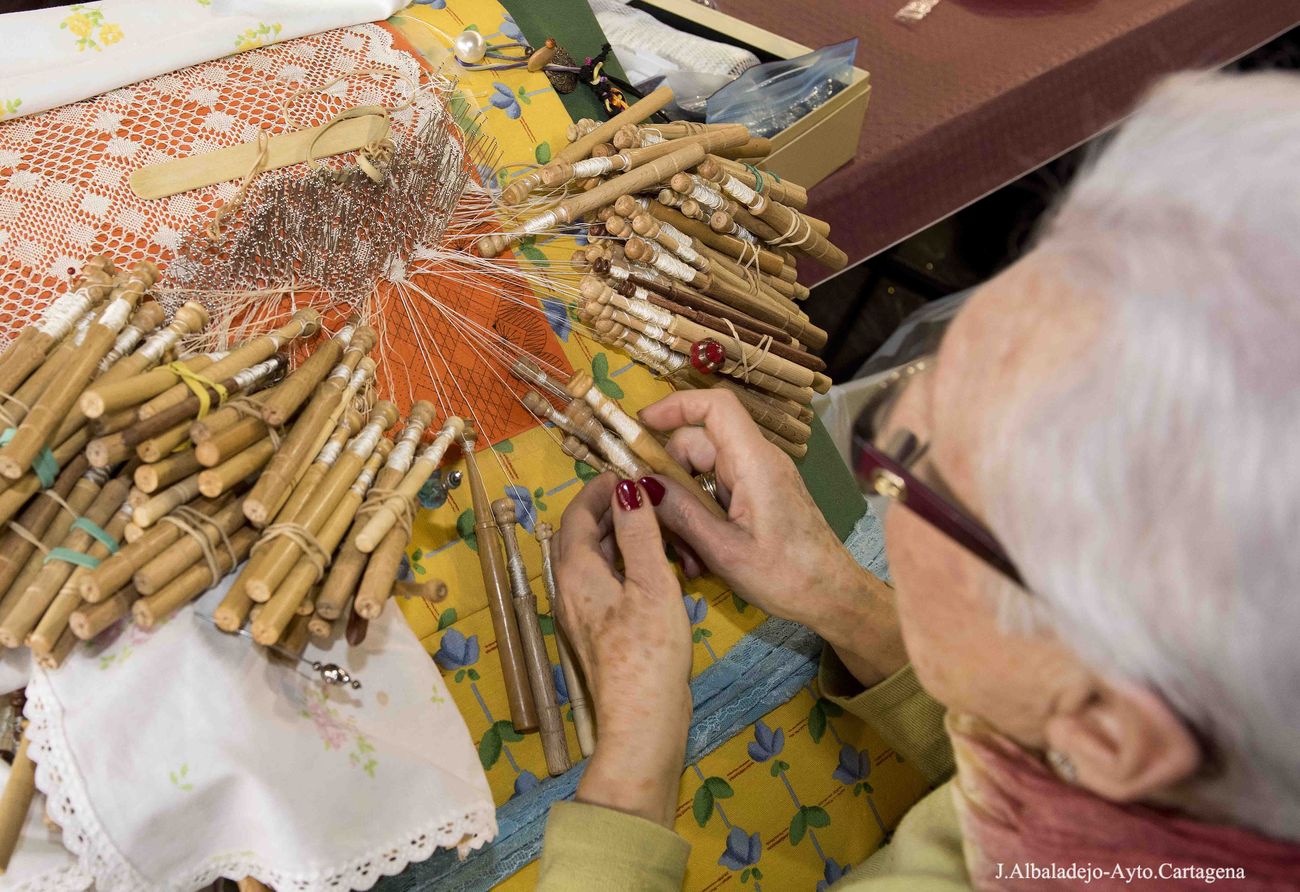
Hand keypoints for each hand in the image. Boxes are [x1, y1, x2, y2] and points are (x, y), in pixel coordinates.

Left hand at [554, 473, 691, 826]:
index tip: (632, 473)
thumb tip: (627, 486)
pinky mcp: (601, 630)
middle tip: (652, 496)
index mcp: (575, 571)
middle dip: (615, 510)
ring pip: (599, 559)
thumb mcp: (651, 582)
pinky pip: (609, 581)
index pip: (578, 513)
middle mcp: (569, 588)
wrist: (643, 721)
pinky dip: (630, 564)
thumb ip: (639, 531)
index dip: (601, 488)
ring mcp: (583, 611)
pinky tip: (661, 569)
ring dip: (625, 538)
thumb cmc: (648, 651)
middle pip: (585, 534)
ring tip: (662, 528)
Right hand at [639, 390, 907, 686]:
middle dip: (670, 480)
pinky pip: (718, 490)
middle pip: (699, 443)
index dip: (676, 405)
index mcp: (755, 463)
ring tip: (684, 554)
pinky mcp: (760, 494)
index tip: (641, 425)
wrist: (833, 596)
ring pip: (703, 471)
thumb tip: (642, 485)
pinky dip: (701, 514)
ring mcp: (760, 476)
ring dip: (684, 506)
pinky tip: (698, 553)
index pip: (716, 406)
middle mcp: (758, 459)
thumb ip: (681, 513)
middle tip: (658, 525)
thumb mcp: (724, 551)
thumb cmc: (786, 576)